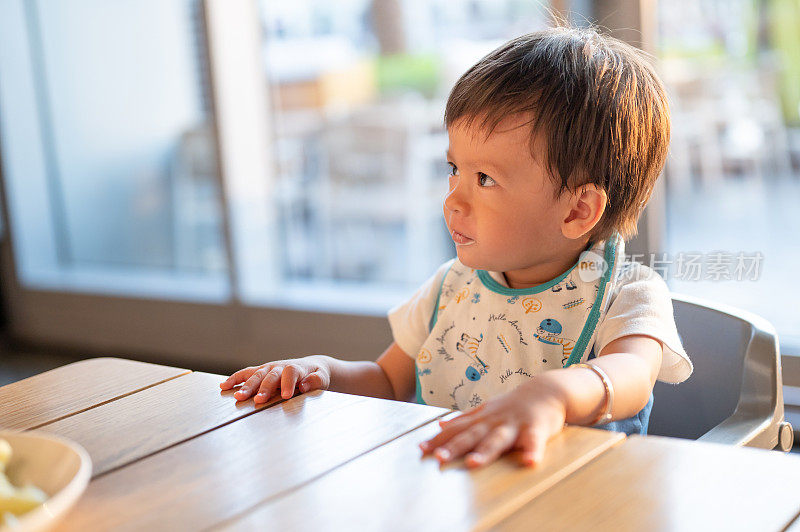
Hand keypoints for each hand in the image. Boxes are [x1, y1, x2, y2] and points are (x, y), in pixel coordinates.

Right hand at [219, 356, 330, 403]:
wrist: (311, 367)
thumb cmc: (316, 375)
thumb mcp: (322, 378)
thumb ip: (315, 381)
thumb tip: (304, 384)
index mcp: (297, 368)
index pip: (291, 373)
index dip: (288, 383)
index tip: (286, 395)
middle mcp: (280, 366)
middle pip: (270, 375)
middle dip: (264, 387)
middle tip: (258, 400)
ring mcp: (269, 368)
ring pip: (256, 375)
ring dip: (246, 386)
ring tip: (238, 397)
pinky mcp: (261, 371)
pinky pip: (246, 373)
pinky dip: (235, 378)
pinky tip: (224, 386)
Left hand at [419, 381, 566, 467]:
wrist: (547, 390)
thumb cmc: (513, 405)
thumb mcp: (486, 410)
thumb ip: (464, 419)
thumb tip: (441, 425)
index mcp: (481, 419)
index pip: (456, 430)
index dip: (439, 439)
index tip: (420, 448)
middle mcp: (494, 421)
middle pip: (472, 436)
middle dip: (455, 447)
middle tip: (439, 459)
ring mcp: (514, 424)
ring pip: (498, 439)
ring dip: (486, 451)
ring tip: (474, 464)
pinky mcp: (536, 429)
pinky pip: (535, 442)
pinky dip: (533, 451)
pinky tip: (530, 462)